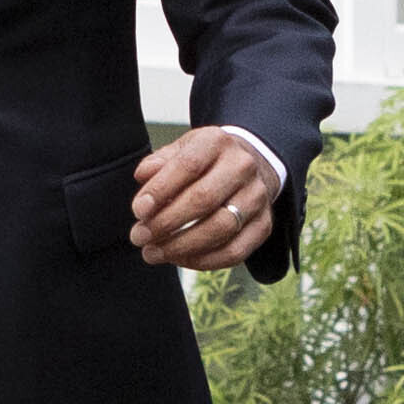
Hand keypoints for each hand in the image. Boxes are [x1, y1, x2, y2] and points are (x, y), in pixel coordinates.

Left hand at [129, 127, 277, 271]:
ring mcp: (257, 197)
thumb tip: (143, 177)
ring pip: (221, 229)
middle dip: (166, 223)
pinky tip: (180, 258)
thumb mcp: (181, 150)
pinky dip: (204, 261)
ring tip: (154, 252)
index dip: (161, 190)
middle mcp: (242, 167)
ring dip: (182, 246)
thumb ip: (159, 162)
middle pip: (204, 199)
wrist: (248, 165)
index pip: (188, 166)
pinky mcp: (264, 225)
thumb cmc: (205, 161)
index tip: (139, 211)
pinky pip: (235, 251)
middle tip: (140, 236)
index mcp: (217, 142)